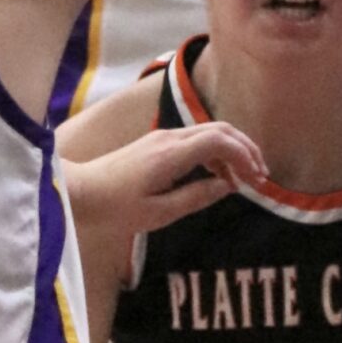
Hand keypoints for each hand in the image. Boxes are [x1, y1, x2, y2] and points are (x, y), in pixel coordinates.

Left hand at [66, 121, 265, 237]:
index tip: (257, 180)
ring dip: (232, 151)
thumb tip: (226, 187)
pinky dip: (215, 154)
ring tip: (245, 179)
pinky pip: (195, 141)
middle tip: (261, 175)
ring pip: (209, 132)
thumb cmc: (115, 208)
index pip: (220, 140)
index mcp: (171, 154)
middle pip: (220, 129)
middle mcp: (169, 138)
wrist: (80, 192)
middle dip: (246, 149)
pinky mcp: (157, 144)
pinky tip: (219, 177)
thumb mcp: (159, 213)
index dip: (244, 156)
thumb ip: (196, 198)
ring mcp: (162, 138)